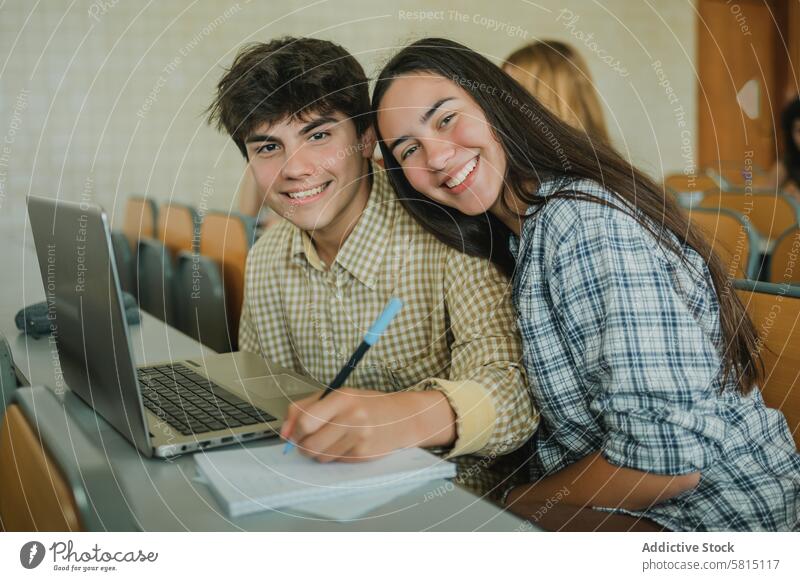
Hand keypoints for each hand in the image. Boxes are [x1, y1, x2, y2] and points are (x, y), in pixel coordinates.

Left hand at [280, 388, 455, 462]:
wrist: (402, 417)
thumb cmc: (366, 405)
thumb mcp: (337, 396)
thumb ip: (305, 408)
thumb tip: (284, 432)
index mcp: (342, 398)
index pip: (306, 421)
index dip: (296, 431)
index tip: (297, 433)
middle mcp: (352, 418)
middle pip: (310, 445)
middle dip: (304, 446)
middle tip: (310, 440)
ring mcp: (359, 438)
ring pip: (321, 457)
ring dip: (319, 453)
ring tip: (332, 440)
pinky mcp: (364, 455)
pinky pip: (336, 462)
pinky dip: (336, 456)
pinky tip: (348, 444)